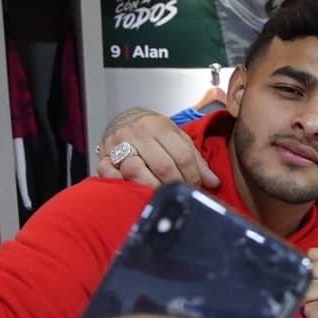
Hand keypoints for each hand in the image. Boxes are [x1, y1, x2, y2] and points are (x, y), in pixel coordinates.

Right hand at [96, 108, 219, 188]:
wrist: (121, 122)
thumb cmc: (152, 134)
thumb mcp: (176, 139)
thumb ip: (195, 160)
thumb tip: (213, 183)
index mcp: (158, 125)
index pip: (182, 155)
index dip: (193, 176)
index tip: (196, 187)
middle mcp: (137, 133)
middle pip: (163, 165)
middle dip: (175, 184)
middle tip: (180, 193)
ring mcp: (118, 146)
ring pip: (137, 171)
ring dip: (152, 188)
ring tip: (161, 195)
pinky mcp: (103, 159)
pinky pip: (112, 177)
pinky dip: (123, 185)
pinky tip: (134, 190)